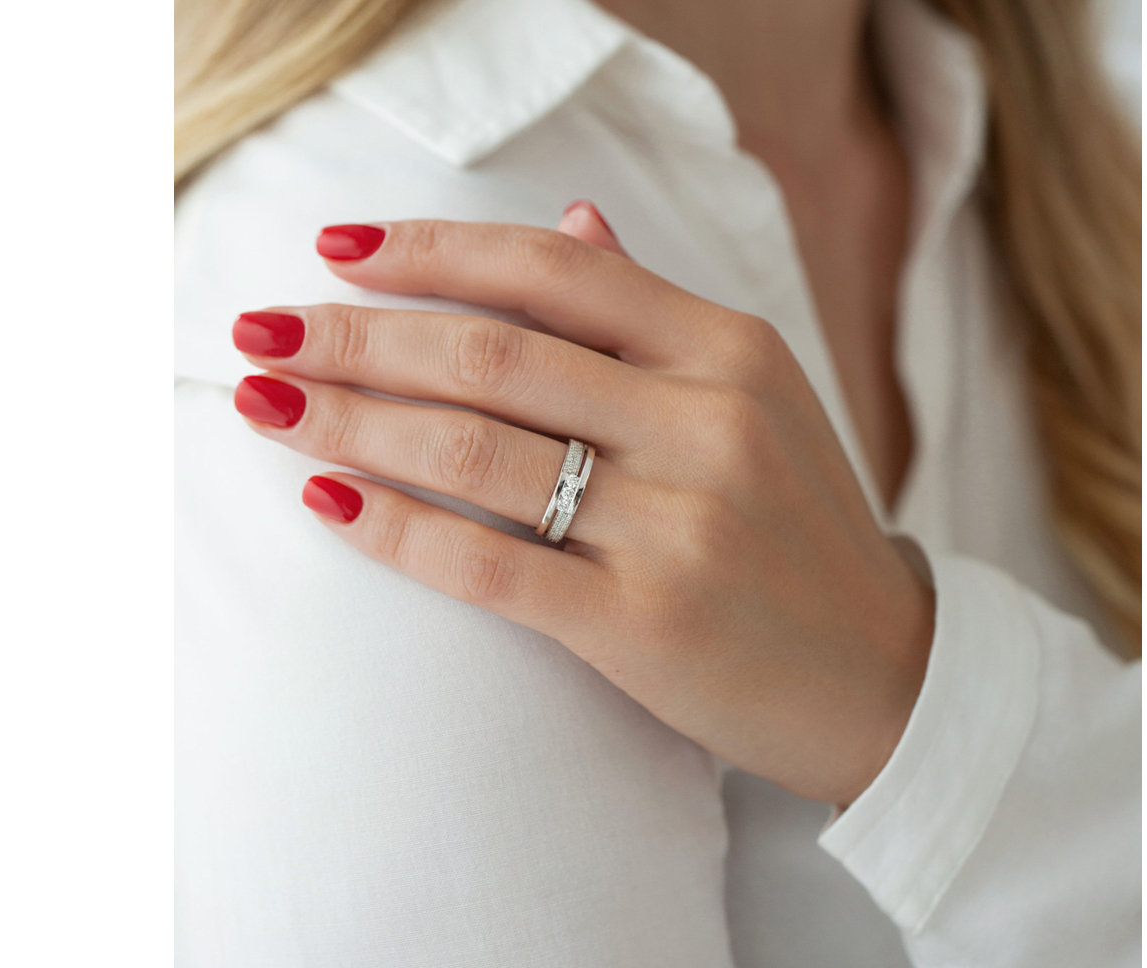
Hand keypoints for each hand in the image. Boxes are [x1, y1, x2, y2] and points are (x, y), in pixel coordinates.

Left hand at [230, 204, 932, 805]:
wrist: (885, 678)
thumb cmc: (798, 529)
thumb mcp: (755, 394)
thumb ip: (654, 311)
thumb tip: (571, 217)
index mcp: (729, 348)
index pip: (552, 269)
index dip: (431, 251)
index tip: (337, 252)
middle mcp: (706, 422)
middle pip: (489, 352)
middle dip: (354, 336)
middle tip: (260, 329)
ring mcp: (677, 525)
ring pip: (472, 450)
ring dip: (348, 419)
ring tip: (265, 401)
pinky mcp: (645, 625)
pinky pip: (487, 563)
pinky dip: (392, 526)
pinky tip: (323, 498)